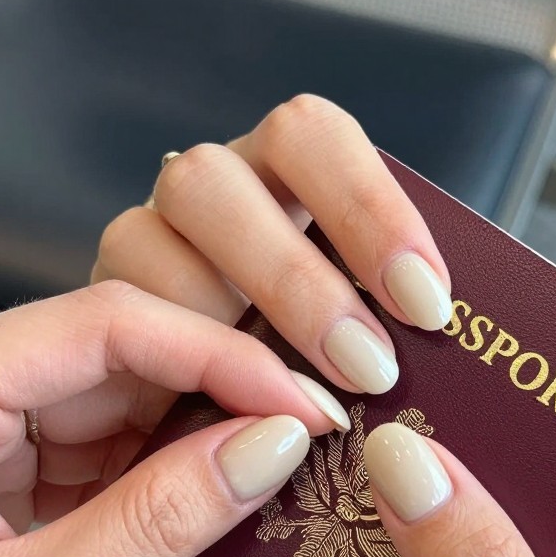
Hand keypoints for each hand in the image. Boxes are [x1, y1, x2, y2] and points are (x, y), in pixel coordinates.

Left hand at [0, 282, 345, 556]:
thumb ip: (150, 527)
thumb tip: (268, 448)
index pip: (97, 327)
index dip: (215, 353)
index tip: (301, 400)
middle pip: (111, 360)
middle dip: (217, 395)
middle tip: (310, 437)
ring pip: (111, 413)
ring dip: (194, 445)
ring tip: (277, 475)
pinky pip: (96, 467)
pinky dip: (159, 490)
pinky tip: (217, 511)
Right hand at [93, 94, 452, 394]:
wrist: (245, 418)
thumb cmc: (324, 358)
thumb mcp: (373, 321)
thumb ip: (395, 315)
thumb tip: (446, 347)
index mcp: (279, 169)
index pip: (310, 135)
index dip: (367, 207)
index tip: (427, 305)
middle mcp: (207, 192)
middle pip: (213, 182)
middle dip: (295, 282)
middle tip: (370, 371)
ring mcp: (146, 242)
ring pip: (147, 240)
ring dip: (226, 330)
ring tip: (306, 411)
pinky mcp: (108, 305)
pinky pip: (117, 317)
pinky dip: (179, 370)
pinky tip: (236, 421)